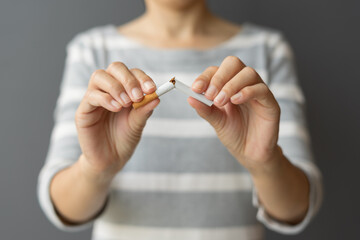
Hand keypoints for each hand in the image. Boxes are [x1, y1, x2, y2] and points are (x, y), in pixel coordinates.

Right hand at [75, 62, 158, 179]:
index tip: (152, 89)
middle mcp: (109, 90)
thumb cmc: (124, 140)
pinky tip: (116, 108)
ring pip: (99, 76)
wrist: (110, 160)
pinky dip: (106, 99)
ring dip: (116, 87)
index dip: (142, 77)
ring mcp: (94, 98)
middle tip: (138, 96)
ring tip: (126, 104)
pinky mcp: (84, 110)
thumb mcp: (138, 125)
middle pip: (115, 68)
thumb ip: (144, 110)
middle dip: (128, 79)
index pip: (132, 73)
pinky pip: (91, 95)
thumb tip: (157, 96)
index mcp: (124, 90)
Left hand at [189, 56, 280, 172]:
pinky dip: (246, 92)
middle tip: (210, 95)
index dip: (205, 77)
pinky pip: (261, 89)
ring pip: (248, 73)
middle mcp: (243, 84)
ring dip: (231, 85)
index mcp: (228, 85)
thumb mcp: (216, 121)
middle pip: (233, 63)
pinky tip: (235, 101)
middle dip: (219, 77)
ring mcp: (258, 91)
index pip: (217, 70)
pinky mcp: (270, 102)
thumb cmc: (233, 134)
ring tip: (220, 101)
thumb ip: (205, 109)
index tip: (196, 88)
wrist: (250, 153)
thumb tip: (189, 97)